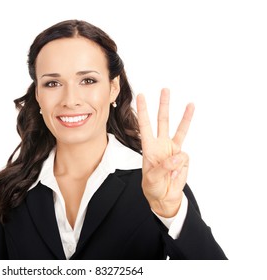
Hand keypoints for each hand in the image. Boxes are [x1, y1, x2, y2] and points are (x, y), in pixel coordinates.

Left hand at [136, 88, 194, 217]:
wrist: (164, 197)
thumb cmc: (153, 187)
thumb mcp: (153, 179)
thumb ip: (164, 167)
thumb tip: (178, 156)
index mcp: (149, 147)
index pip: (144, 125)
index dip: (143, 111)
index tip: (141, 96)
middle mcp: (161, 144)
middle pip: (163, 121)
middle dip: (164, 105)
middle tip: (165, 89)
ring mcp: (173, 150)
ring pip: (180, 130)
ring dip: (185, 117)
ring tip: (190, 104)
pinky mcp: (183, 158)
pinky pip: (184, 157)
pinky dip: (180, 167)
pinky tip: (174, 175)